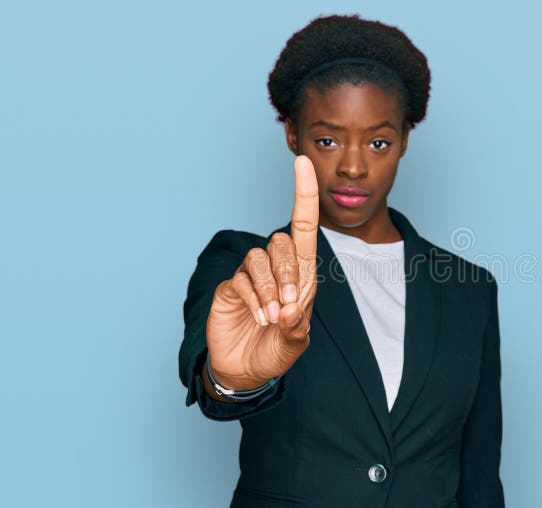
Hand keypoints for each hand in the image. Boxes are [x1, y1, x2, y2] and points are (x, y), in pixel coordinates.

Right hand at [205, 155, 318, 390]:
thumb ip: (297, 325)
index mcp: (301, 273)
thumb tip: (290, 306)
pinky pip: (240, 280)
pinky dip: (252, 299)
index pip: (304, 225)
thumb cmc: (277, 350)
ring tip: (272, 318)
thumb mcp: (296, 342)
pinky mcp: (230, 287)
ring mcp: (251, 276)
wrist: (247, 372)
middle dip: (288, 273)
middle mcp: (276, 269)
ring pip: (259, 258)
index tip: (303, 162)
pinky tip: (259, 318)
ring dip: (269, 288)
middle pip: (282, 242)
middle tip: (289, 306)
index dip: (304, 193)